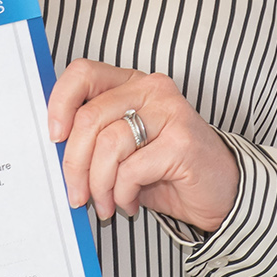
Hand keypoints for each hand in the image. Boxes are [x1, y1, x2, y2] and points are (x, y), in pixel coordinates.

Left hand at [48, 62, 239, 232]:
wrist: (222, 192)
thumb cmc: (168, 170)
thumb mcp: (125, 148)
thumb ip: (94, 138)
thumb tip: (55, 150)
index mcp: (133, 84)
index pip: (84, 73)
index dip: (60, 103)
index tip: (54, 137)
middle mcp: (151, 90)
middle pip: (89, 118)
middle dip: (74, 164)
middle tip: (75, 193)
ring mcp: (170, 113)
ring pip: (108, 146)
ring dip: (99, 185)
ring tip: (106, 204)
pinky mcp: (181, 142)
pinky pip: (131, 170)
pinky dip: (123, 194)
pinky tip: (130, 202)